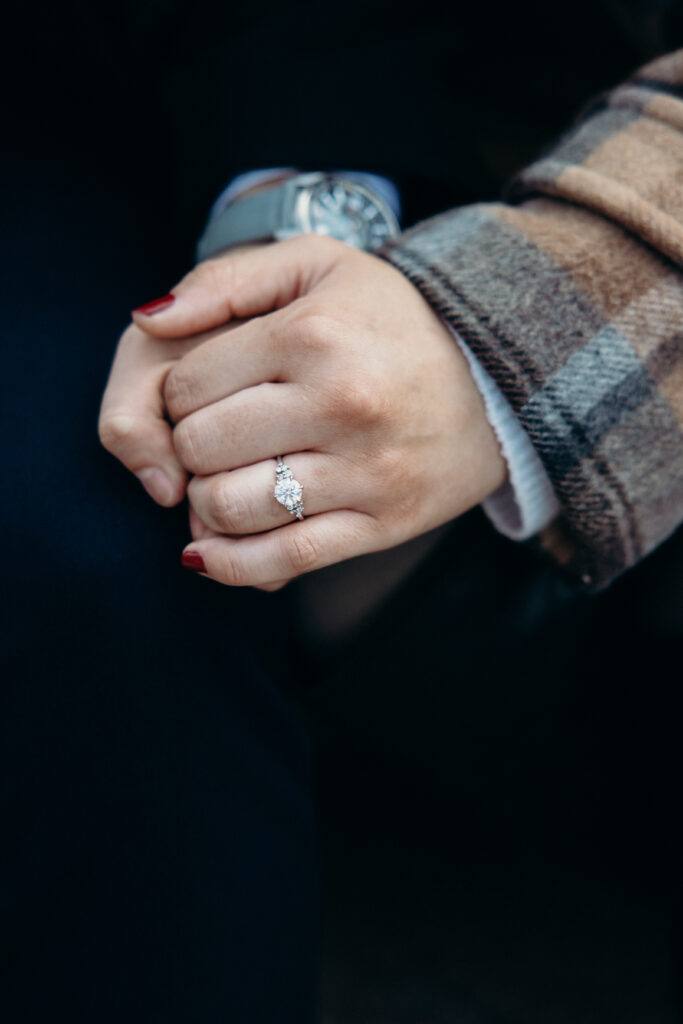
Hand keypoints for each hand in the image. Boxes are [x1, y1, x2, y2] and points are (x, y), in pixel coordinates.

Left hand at [118, 235, 506, 587]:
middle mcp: (340, 402)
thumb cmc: (392, 319)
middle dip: (189, 448)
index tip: (205, 394)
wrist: (496, 378)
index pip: (186, 385)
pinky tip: (207, 552)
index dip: (178, 394)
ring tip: (226, 480)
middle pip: (200, 448)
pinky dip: (231, 565)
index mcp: (314, 334)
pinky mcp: (382, 523)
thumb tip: (146, 320)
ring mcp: (365, 470)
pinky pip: (283, 560)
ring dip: (207, 502)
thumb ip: (225, 280)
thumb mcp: (317, 265)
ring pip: (230, 508)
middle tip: (215, 438)